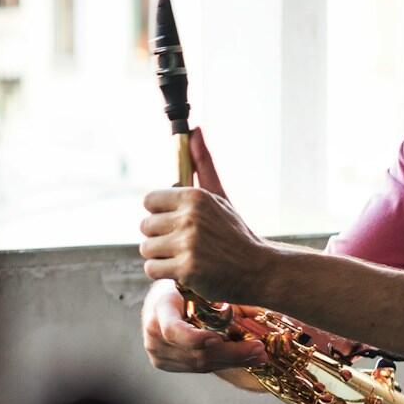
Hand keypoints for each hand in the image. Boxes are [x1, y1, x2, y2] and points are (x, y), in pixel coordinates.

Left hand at [140, 124, 274, 301]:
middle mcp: (189, 217)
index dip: (161, 213)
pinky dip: (164, 273)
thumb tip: (193, 129)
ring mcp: (187, 244)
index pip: (150, 201)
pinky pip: (152, 269)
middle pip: (145, 226)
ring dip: (161, 256)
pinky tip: (184, 271)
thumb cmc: (233, 232)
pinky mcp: (186, 270)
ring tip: (185, 257)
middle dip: (161, 237)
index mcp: (194, 196)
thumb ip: (202, 163)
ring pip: (146, 249)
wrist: (258, 268)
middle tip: (184, 243)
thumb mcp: (219, 195)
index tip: (177, 222)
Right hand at [140, 279, 266, 380]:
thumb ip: (212, 291)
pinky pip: (199, 368)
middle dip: (231, 353)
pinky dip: (223, 363)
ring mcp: (158, 353)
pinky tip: (244, 358)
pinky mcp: (166, 364)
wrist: (159, 300)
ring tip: (259, 355)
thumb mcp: (192, 281)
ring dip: (233, 361)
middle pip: (195, 353)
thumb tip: (255, 302)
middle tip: (259, 348)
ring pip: (200, 364)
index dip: (195, 339)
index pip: (173, 330)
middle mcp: (154, 336)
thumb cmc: (181, 285)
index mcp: (159, 309)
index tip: (218, 339)